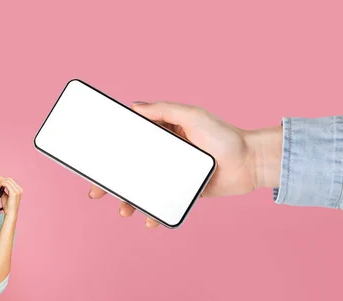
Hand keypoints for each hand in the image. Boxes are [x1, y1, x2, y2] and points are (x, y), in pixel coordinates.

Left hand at [0, 177, 22, 214]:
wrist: (10, 213)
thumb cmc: (8, 206)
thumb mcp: (4, 195)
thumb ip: (1, 189)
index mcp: (18, 189)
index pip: (10, 181)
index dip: (3, 178)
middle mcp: (19, 189)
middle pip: (9, 179)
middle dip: (1, 179)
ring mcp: (17, 190)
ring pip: (8, 181)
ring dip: (0, 182)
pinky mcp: (14, 192)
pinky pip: (6, 184)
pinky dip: (1, 184)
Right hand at [88, 101, 272, 227]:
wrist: (250, 163)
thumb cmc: (223, 135)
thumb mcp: (192, 115)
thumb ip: (164, 110)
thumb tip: (134, 106)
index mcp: (162, 135)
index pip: (130, 142)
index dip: (110, 151)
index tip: (93, 160)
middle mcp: (164, 155)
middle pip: (130, 169)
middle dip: (111, 182)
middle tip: (96, 192)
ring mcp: (172, 175)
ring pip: (143, 189)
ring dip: (130, 201)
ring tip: (124, 210)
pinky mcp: (183, 192)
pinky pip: (163, 204)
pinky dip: (154, 213)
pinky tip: (149, 219)